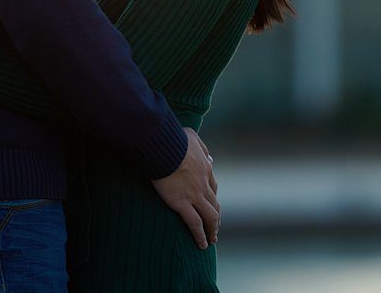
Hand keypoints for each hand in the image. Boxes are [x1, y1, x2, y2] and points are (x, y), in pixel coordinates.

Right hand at [151, 128, 219, 249]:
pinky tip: (202, 244)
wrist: (164, 147)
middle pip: (214, 204)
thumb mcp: (193, 138)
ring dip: (212, 229)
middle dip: (216, 218)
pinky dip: (200, 235)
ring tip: (212, 240)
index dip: (212, 198)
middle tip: (215, 227)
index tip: (211, 205)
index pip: (213, 187)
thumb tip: (210, 157)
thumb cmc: (174, 139)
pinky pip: (195, 224)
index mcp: (205, 169)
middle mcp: (204, 184)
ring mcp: (194, 195)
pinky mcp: (182, 204)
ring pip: (209, 217)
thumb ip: (202, 148)